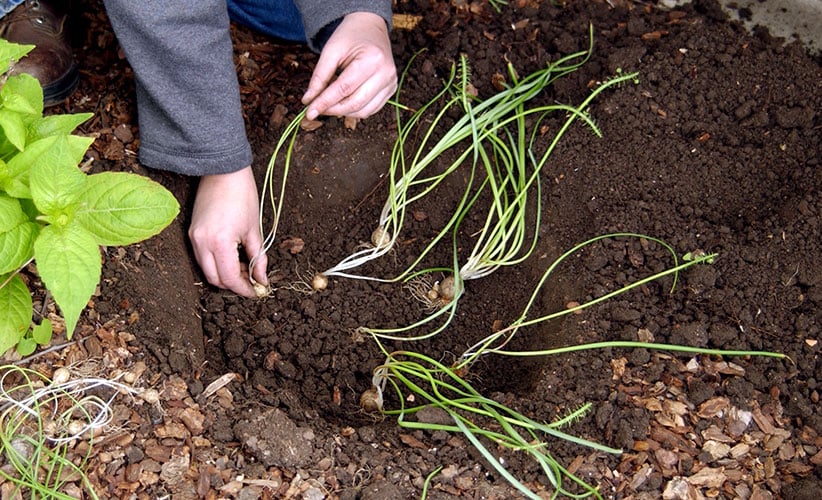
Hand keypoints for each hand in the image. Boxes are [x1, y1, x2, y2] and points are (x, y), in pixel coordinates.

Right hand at [189, 166, 266, 296]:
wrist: (223, 171)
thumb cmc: (242, 195)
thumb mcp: (254, 229)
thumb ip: (258, 258)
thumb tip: (262, 279)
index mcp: (219, 243)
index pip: (230, 278)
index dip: (244, 289)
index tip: (257, 291)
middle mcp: (201, 243)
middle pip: (215, 279)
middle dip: (234, 284)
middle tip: (252, 281)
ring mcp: (193, 238)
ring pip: (207, 269)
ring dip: (224, 274)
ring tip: (244, 268)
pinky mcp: (192, 232)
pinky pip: (202, 257)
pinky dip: (216, 263)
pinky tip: (233, 257)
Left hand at [302, 12, 396, 119]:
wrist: (370, 27)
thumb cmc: (350, 36)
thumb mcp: (331, 50)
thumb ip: (319, 76)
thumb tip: (309, 100)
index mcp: (373, 59)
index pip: (344, 88)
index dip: (325, 102)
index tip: (309, 112)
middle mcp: (386, 74)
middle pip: (355, 103)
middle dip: (333, 110)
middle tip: (315, 109)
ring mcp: (391, 83)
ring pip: (364, 111)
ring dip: (343, 112)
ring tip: (328, 104)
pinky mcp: (391, 90)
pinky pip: (371, 110)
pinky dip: (354, 110)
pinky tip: (342, 103)